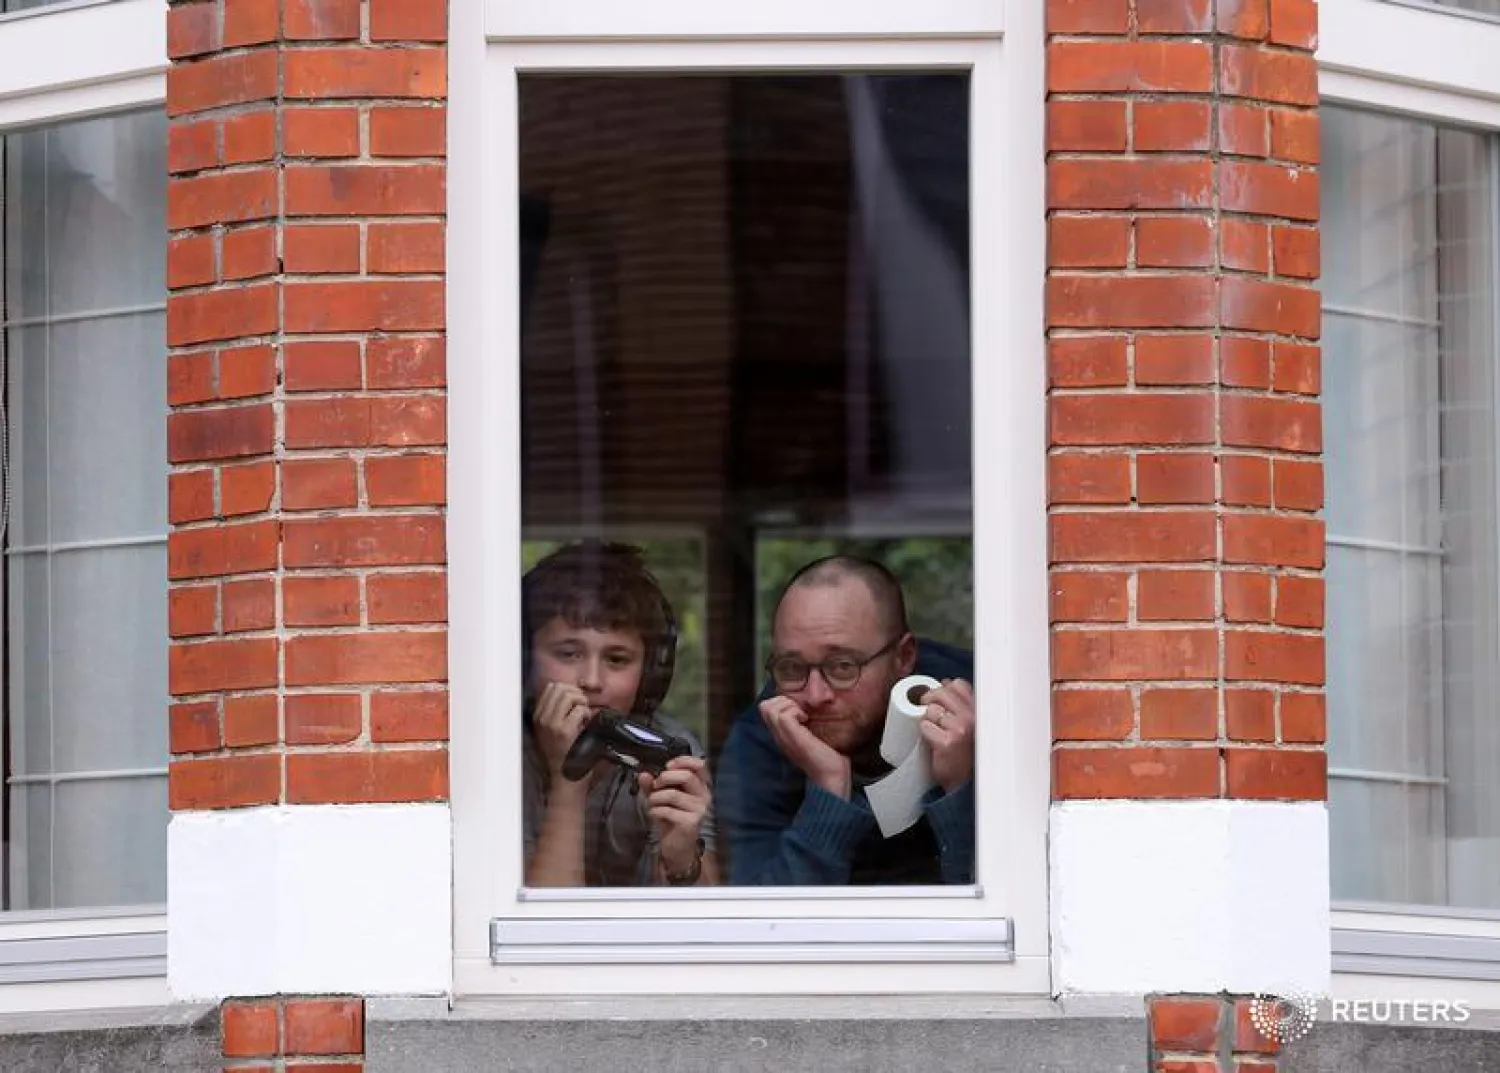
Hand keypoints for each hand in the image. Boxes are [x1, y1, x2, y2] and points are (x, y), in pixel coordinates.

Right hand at [533, 681, 591, 778]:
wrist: (564, 778)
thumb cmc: (563, 754)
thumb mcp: (551, 730)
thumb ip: (557, 711)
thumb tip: (570, 692)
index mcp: (538, 716)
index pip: (551, 687)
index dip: (568, 689)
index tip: (575, 701)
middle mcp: (542, 718)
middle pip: (561, 688)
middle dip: (576, 694)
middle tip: (582, 707)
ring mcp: (552, 725)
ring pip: (570, 695)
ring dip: (582, 702)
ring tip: (584, 715)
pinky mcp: (564, 731)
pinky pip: (580, 710)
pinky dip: (587, 714)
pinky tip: (585, 725)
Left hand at [638, 756, 711, 874]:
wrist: (677, 847)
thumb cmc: (672, 818)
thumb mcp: (662, 798)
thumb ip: (653, 785)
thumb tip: (643, 774)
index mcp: (701, 786)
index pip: (699, 765)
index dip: (682, 761)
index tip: (667, 766)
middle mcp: (704, 796)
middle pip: (687, 776)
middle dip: (665, 778)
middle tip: (655, 786)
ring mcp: (699, 810)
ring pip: (673, 794)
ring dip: (655, 798)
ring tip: (651, 803)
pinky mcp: (691, 823)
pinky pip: (668, 810)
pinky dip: (655, 810)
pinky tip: (654, 814)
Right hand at [759, 695, 851, 799]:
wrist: (830, 778)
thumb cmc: (826, 759)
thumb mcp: (811, 737)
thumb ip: (804, 725)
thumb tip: (810, 708)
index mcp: (781, 735)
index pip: (766, 709)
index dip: (781, 702)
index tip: (799, 710)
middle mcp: (778, 736)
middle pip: (764, 706)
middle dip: (783, 700)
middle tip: (800, 711)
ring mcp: (783, 737)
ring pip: (770, 708)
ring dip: (789, 705)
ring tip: (803, 716)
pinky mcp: (792, 737)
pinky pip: (783, 715)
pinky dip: (795, 711)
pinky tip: (806, 720)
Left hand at [918, 678, 975, 792]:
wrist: (965, 783)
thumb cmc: (966, 754)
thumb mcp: (972, 725)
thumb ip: (962, 704)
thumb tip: (946, 683)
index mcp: (978, 711)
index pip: (958, 685)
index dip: (944, 689)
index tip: (939, 700)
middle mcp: (972, 718)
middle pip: (941, 693)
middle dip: (929, 699)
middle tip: (927, 712)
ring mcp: (960, 730)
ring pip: (931, 710)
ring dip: (927, 719)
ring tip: (934, 731)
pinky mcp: (947, 743)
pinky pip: (925, 726)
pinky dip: (924, 733)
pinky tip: (931, 741)